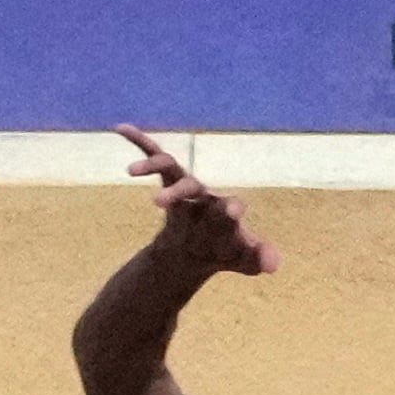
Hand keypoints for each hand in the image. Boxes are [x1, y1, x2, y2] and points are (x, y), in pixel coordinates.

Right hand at [115, 124, 278, 277]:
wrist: (201, 248)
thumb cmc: (226, 249)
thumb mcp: (243, 260)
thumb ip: (258, 259)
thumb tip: (273, 266)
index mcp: (223, 211)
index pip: (225, 209)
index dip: (228, 210)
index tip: (232, 208)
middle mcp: (204, 193)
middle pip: (191, 187)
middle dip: (177, 192)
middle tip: (158, 201)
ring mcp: (184, 183)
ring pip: (169, 169)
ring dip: (152, 166)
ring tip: (131, 170)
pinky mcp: (167, 177)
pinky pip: (153, 154)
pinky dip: (140, 140)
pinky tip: (121, 128)